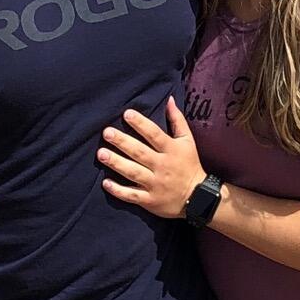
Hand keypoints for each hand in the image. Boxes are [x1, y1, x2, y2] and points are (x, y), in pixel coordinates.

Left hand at [98, 99, 208, 218]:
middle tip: (106, 132)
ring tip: (101, 154)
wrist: (198, 198)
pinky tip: (105, 183)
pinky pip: (132, 195)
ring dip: (116, 163)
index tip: (127, 114)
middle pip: (140, 152)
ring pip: (133, 173)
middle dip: (122, 142)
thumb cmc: (189, 165)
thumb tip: (169, 99)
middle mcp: (162, 166)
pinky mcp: (150, 200)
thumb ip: (177, 120)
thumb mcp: (187, 141)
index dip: (141, 124)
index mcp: (171, 150)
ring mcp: (156, 184)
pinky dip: (118, 190)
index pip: (154, 134)